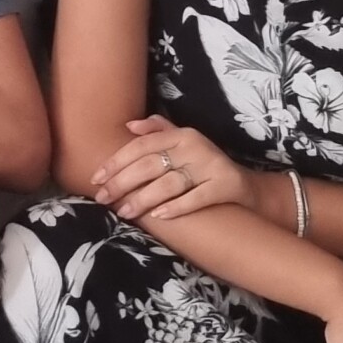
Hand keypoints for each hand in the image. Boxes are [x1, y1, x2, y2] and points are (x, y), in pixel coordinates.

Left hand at [92, 117, 256, 226]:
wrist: (245, 186)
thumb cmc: (205, 166)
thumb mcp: (184, 144)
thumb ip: (158, 131)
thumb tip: (129, 125)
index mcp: (182, 134)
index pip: (142, 145)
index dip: (117, 161)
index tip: (97, 177)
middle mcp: (195, 146)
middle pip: (150, 164)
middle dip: (122, 182)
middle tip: (103, 198)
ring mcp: (211, 165)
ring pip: (169, 183)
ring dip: (143, 199)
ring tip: (124, 212)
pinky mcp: (224, 185)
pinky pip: (195, 198)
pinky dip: (175, 208)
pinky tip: (158, 217)